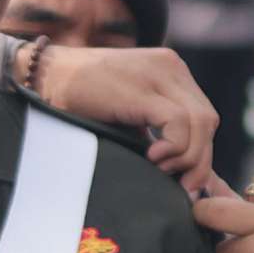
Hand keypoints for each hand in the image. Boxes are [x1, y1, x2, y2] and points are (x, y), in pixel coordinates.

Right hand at [37, 44, 218, 196]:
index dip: (200, 151)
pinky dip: (175, 148)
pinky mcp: (144, 90)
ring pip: (201, 123)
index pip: (204, 116)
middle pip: (208, 121)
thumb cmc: (81, 100)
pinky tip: (152, 157)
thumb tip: (182, 171)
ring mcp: (160, 75)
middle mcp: (171, 67)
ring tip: (160, 169)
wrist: (45, 76)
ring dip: (188, 157)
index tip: (183, 178)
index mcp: (170, 71)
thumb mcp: (129, 112)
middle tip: (180, 185)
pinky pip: (180, 123)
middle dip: (200, 158)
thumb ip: (157, 131)